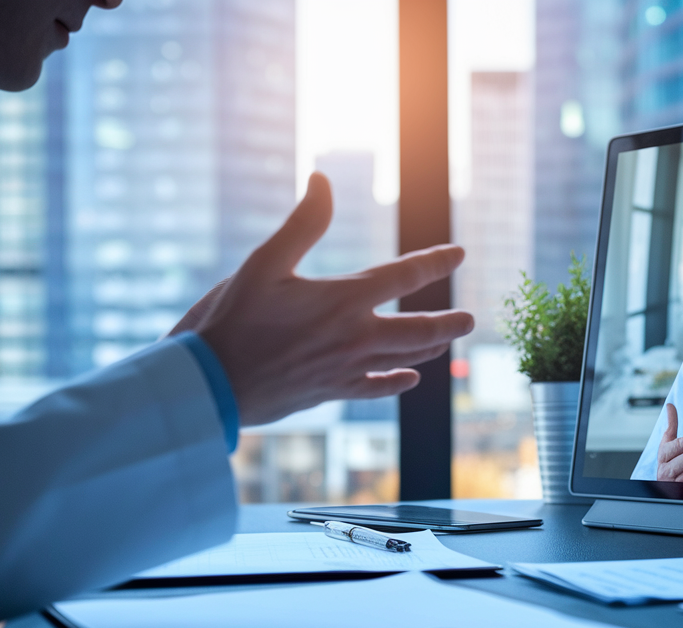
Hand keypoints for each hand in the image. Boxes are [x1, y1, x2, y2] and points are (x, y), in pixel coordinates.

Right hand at [177, 172, 473, 425]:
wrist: (211, 385)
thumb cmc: (231, 321)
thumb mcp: (263, 262)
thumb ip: (302, 223)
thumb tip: (323, 179)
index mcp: (342, 299)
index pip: (404, 276)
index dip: (435, 262)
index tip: (458, 254)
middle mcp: (354, 336)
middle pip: (418, 330)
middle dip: (448, 322)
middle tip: (471, 319)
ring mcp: (346, 369)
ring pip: (403, 359)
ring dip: (431, 349)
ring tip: (447, 341)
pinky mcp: (331, 392)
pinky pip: (375, 389)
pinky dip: (397, 383)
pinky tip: (410, 380)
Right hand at [656, 403, 682, 481]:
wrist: (667, 479)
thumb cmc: (670, 458)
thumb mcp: (669, 441)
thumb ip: (671, 424)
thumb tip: (670, 405)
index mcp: (663, 454)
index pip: (671, 447)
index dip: (682, 443)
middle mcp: (664, 468)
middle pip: (678, 462)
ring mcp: (670, 481)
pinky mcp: (677, 489)